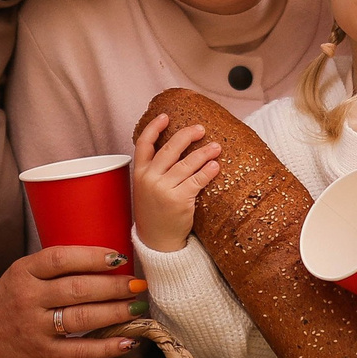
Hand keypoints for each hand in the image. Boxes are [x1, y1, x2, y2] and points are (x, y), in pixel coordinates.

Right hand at [0, 245, 145, 357]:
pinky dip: (106, 347)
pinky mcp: (42, 353)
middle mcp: (29, 298)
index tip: (118, 257)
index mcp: (24, 272)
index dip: (92, 257)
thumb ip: (55, 268)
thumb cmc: (9, 299)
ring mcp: (35, 327)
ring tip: (137, 307)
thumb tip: (106, 261)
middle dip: (113, 286)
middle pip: (77, 289)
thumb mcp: (23, 273)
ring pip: (82, 318)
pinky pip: (79, 351)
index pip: (60, 259)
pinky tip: (127, 342)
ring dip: (115, 313)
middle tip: (137, 284)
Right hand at [131, 113, 221, 252]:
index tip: (165, 116)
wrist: (157, 241)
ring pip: (187, 164)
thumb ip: (155, 170)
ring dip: (204, 152)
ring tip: (216, 147)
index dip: (154, 127)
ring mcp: (163, 189)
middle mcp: (149, 179)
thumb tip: (176, 148)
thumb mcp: (146, 189)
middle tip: (201, 128)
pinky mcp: (179, 200)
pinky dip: (208, 171)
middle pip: (169, 149)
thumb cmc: (155, 212)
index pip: (143, 144)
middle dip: (186, 135)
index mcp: (139, 174)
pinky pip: (197, 180)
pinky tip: (215, 166)